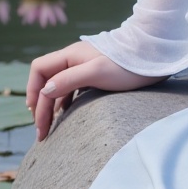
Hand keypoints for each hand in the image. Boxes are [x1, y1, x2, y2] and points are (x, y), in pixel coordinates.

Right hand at [26, 42, 165, 142]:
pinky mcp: (95, 76)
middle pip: (46, 81)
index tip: (36, 116)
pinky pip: (71, 89)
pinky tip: (66, 114)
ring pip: (58, 87)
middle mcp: (73, 60)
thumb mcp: (97, 73)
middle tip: (42, 133)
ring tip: (50, 127)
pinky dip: (64, 103)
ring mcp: (83, 67)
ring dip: (51, 106)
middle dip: (41, 106)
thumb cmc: (127, 65)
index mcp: (70, 55)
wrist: (154, 57)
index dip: (32, 92)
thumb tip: (45, 92)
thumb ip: (69, 80)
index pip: (39, 70)